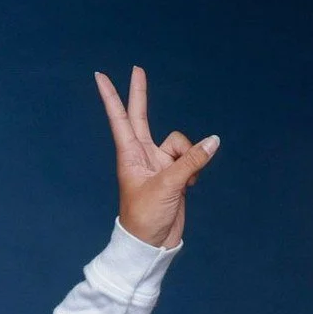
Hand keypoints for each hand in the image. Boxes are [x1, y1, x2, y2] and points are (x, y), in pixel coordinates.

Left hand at [93, 65, 217, 248]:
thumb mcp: (168, 187)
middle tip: (137, 69)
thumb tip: (213, 142)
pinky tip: (189, 186)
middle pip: (142, 117)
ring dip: (189, 156)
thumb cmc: (147, 218)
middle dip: (141, 95)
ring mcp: (158, 164)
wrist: (152, 244)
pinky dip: (195, 168)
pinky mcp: (173, 174)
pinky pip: (192, 158)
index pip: (120, 119)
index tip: (100, 76)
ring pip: (181, 143)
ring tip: (184, 181)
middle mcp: (142, 156)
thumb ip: (191, 161)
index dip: (112, 97)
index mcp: (130, 156)